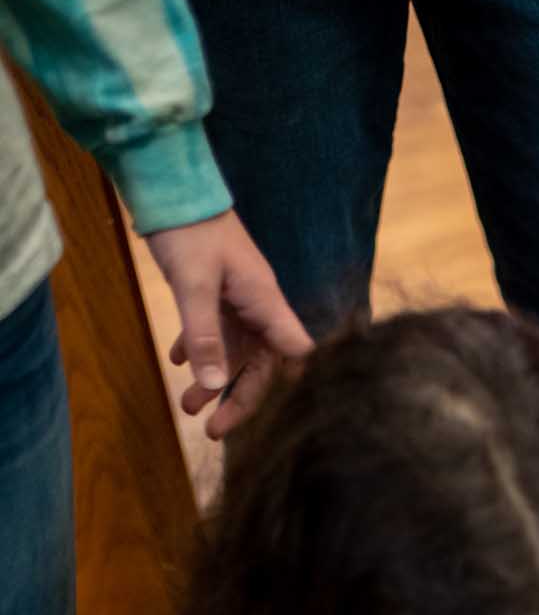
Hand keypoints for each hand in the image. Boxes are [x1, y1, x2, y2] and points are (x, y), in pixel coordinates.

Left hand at [144, 209, 310, 436]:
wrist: (169, 183)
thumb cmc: (188, 229)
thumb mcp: (193, 284)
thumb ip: (203, 334)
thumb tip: (211, 384)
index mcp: (264, 303)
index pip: (294, 353)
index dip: (290, 386)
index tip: (270, 417)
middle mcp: (257, 306)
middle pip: (259, 365)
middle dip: (236, 399)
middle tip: (212, 431)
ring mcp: (237, 299)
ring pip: (233, 352)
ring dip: (212, 380)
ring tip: (187, 407)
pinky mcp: (215, 291)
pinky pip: (213, 331)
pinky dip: (198, 350)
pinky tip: (178, 362)